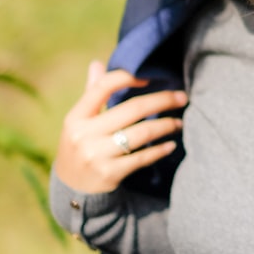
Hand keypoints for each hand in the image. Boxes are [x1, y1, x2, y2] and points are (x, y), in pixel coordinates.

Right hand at [53, 60, 186, 193]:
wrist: (71, 190)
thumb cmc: (80, 146)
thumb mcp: (79, 121)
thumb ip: (91, 93)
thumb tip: (96, 63)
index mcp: (76, 117)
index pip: (102, 87)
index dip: (128, 78)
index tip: (150, 78)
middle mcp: (83, 134)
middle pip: (132, 109)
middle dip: (162, 100)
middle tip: (182, 97)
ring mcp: (96, 155)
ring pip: (141, 133)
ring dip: (166, 125)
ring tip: (179, 122)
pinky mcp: (109, 174)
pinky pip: (142, 158)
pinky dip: (160, 150)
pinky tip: (171, 145)